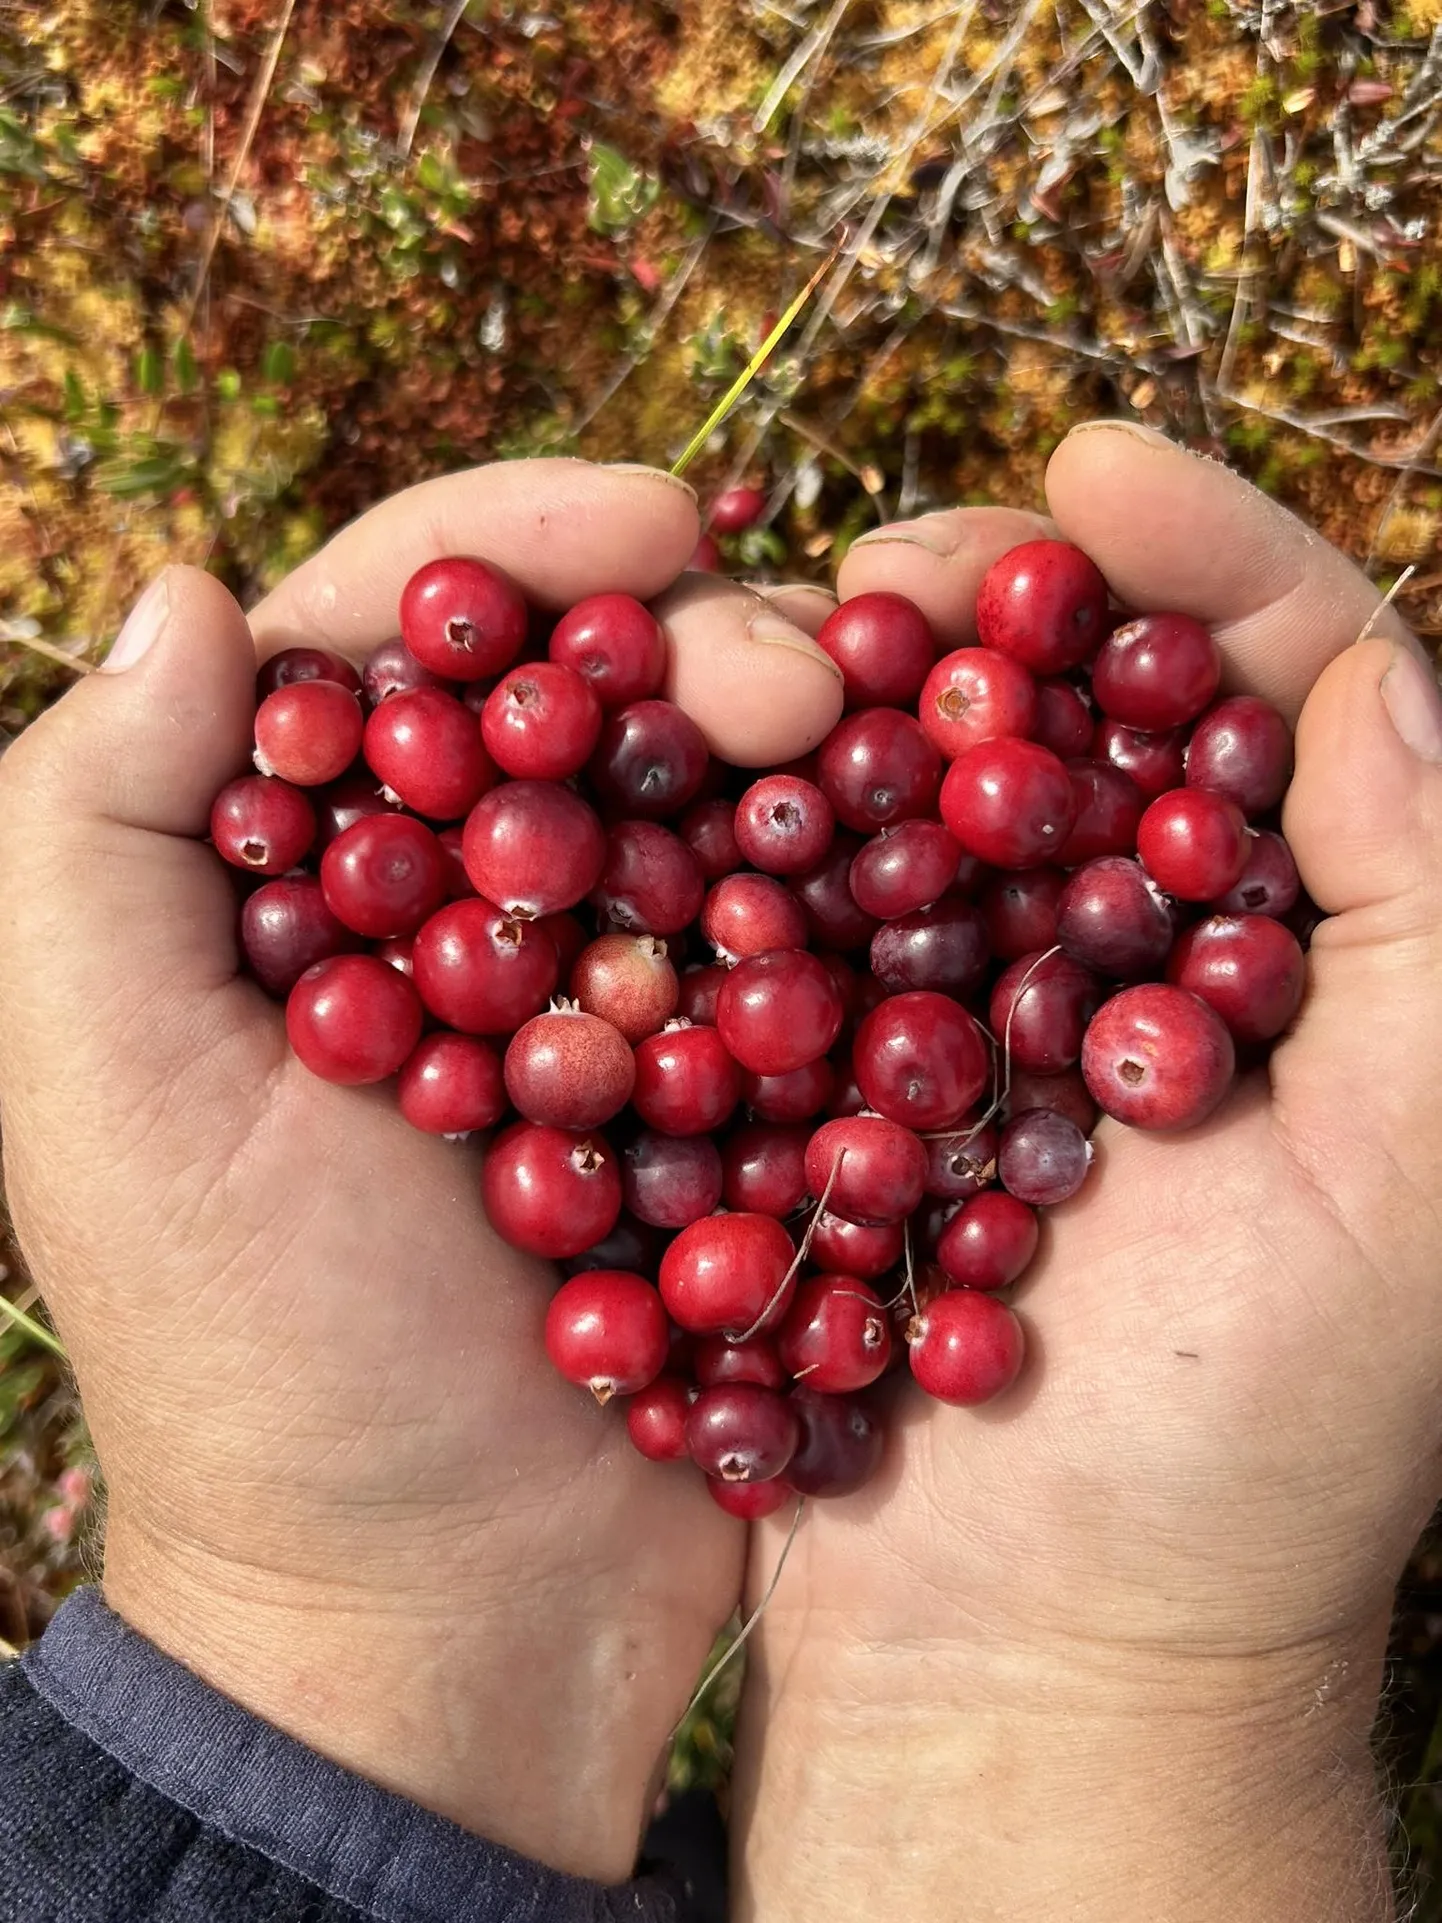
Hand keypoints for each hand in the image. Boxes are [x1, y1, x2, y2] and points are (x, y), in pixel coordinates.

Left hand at [0, 459, 843, 1879]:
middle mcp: (456, 917)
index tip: (667, 517)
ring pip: (710, 813)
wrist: (442, 1620)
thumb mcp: (108, 1104)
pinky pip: (799, 960)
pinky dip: (856, 900)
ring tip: (876, 743)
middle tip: (808, 671)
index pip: (402, 642)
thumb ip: (96, 837)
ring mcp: (606, 1005)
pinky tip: (917, 866)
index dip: (522, 544)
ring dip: (797, 759)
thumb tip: (197, 590)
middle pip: (581, 705)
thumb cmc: (257, 1366)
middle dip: (695, 646)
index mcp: (301, 878)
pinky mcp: (722, 1099)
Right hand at [732, 423, 1440, 1921]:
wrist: (1033, 1658)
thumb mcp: (1415, 1193)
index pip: (1286, 690)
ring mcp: (974, 1014)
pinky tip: (706, 799)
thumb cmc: (1255, 1451)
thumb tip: (1376, 678)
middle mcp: (1141, 957)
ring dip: (863, 708)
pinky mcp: (838, 1086)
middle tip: (904, 566)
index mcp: (1303, 955)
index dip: (1206, 559)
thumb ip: (1435, 924)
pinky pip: (800, 927)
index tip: (1091, 465)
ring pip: (924, 796)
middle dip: (1004, 608)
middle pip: (1084, 711)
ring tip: (787, 657)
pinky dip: (758, 850)